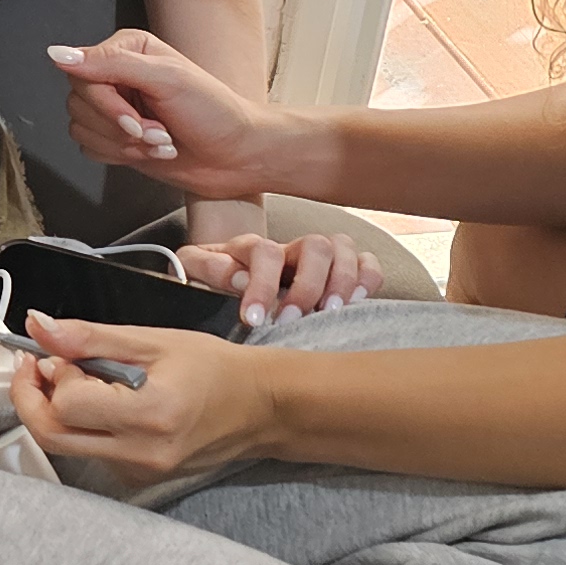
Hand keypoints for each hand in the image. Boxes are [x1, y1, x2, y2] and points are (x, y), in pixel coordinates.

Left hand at [8, 315, 275, 485]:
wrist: (258, 407)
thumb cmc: (214, 369)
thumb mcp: (151, 340)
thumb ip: (89, 337)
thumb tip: (39, 326)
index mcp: (149, 415)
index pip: (68, 405)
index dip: (52, 375)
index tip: (56, 352)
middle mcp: (141, 453)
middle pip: (53, 437)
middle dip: (32, 398)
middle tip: (39, 365)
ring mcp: (138, 471)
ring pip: (67, 446)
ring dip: (57, 410)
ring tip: (79, 378)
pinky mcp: (137, 477)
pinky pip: (89, 452)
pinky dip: (81, 424)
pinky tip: (101, 400)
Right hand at [50, 28, 300, 197]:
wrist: (237, 157)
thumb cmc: (217, 113)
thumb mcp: (167, 79)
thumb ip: (111, 64)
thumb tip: (60, 54)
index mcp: (128, 50)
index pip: (83, 75)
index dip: (106, 105)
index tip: (136, 121)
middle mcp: (117, 75)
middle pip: (79, 104)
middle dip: (121, 128)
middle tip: (156, 132)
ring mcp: (116, 108)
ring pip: (82, 129)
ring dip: (125, 146)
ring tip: (160, 141)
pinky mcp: (116, 138)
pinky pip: (90, 149)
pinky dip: (121, 157)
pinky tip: (152, 152)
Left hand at [176, 229, 382, 329]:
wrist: (231, 270)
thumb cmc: (216, 277)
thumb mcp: (198, 270)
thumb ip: (207, 268)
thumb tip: (238, 277)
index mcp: (253, 247)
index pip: (264, 252)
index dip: (261, 284)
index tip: (254, 319)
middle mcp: (290, 247)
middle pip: (315, 245)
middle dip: (307, 285)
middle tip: (293, 319)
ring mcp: (318, 255)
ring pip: (342, 247)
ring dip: (341, 280)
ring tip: (330, 313)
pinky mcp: (341, 269)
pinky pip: (366, 261)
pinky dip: (367, 277)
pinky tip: (356, 301)